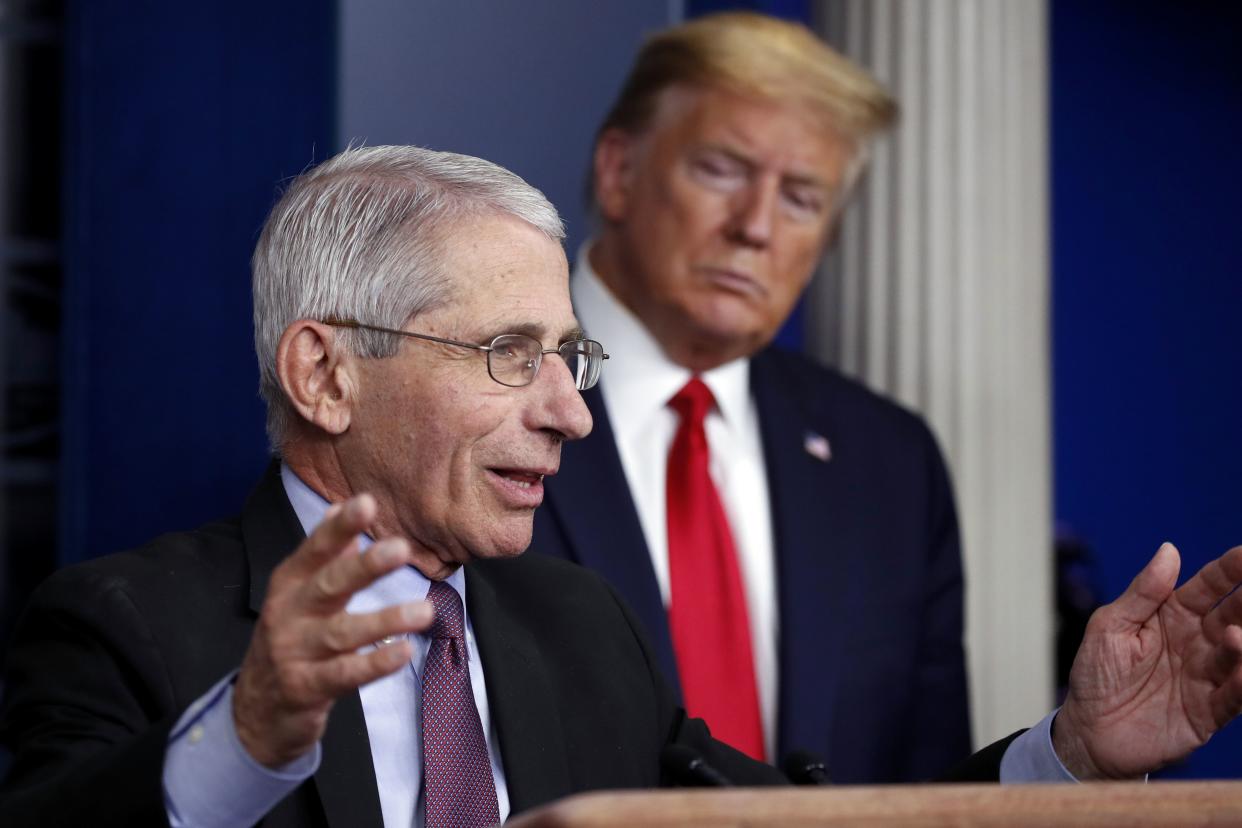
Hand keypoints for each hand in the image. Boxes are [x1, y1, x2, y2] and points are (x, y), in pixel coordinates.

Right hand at [233, 494, 432, 766]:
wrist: (255, 711)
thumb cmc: (290, 640)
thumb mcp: (298, 594)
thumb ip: (323, 553)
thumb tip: (340, 507)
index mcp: (289, 584)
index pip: (315, 550)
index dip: (340, 528)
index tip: (366, 502)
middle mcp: (289, 613)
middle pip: (328, 585)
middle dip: (364, 566)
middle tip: (400, 548)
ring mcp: (295, 652)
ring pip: (342, 633)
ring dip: (385, 620)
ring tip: (424, 610)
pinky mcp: (306, 688)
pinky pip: (345, 674)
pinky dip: (374, 663)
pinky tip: (403, 652)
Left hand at [1054, 542, 1241, 778]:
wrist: (1089, 732)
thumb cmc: (1096, 674)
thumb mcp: (1110, 626)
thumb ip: (1142, 593)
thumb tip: (1169, 550)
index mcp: (1172, 615)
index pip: (1209, 587)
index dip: (1229, 570)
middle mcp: (1197, 642)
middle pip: (1233, 616)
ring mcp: (1206, 676)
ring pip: (1238, 655)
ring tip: (1236, 636)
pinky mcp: (1209, 712)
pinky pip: (1233, 697)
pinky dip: (1241, 685)